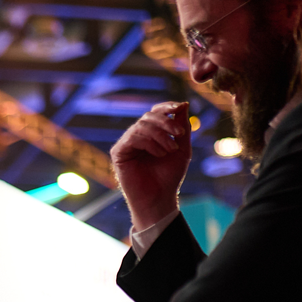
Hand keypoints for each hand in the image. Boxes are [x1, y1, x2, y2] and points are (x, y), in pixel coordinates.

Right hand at [110, 101, 191, 230]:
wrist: (159, 198)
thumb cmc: (169, 176)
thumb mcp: (182, 148)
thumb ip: (182, 126)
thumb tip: (183, 104)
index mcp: (151, 133)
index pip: (155, 112)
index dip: (166, 107)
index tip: (179, 107)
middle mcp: (137, 136)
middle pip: (148, 116)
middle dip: (166, 123)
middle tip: (179, 135)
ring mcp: (126, 144)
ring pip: (141, 126)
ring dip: (160, 135)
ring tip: (170, 150)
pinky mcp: (118, 152)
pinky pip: (132, 138)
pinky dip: (149, 143)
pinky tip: (158, 154)